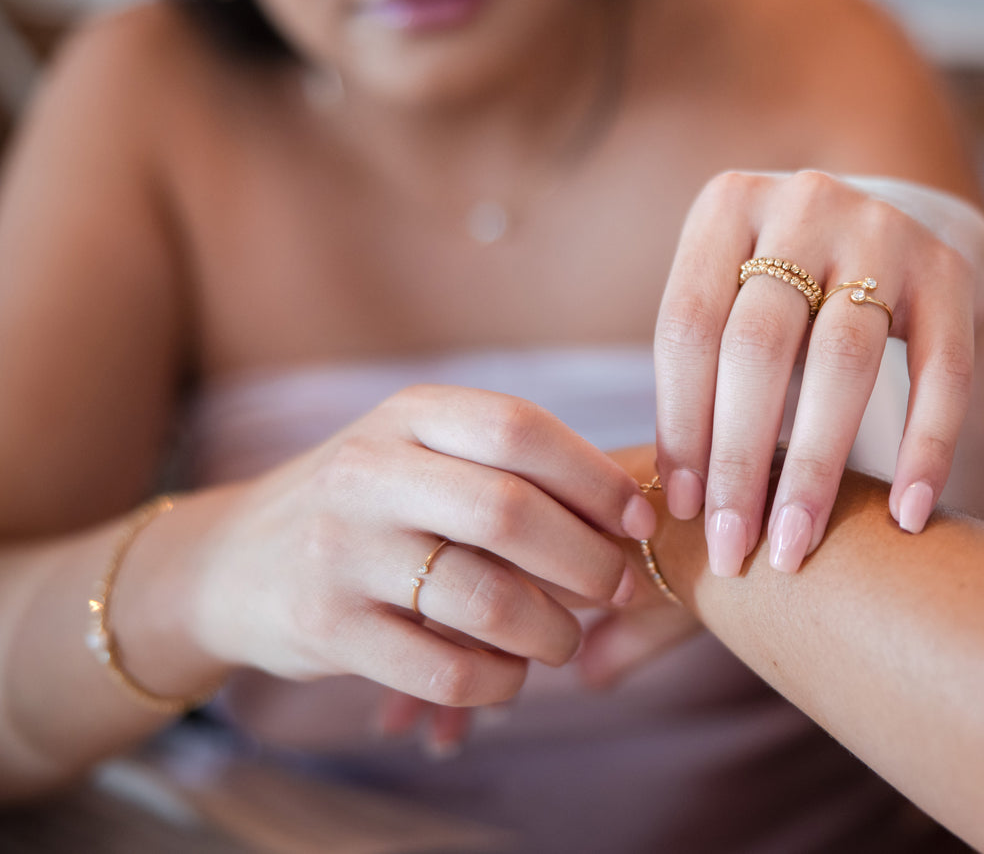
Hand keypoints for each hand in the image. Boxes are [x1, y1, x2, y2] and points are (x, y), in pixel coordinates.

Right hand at [188, 385, 656, 706]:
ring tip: (563, 639)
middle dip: (587, 560)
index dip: (596, 479)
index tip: (640, 520)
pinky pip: (443, 670)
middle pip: (511, 513)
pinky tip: (509, 674)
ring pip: (485, 598)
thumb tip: (636, 511)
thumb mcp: (421, 452)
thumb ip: (511, 467)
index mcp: (408, 414)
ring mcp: (342, 550)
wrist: (233, 561)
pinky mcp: (327, 628)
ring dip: (551, 632)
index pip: (520, 429)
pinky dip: (499, 681)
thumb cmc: (369, 504)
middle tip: (617, 586)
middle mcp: (369, 471)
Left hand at [654, 171, 983, 575]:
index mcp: (727, 206)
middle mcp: (805, 203)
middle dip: (740, 460)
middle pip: (759, 345)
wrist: (905, 230)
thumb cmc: (789, 296)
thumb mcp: (733, 303)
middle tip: (732, 551)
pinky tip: (906, 517)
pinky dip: (925, 450)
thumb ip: (702, 376)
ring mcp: (884, 230)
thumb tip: (671, 506)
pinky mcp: (951, 271)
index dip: (681, 424)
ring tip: (795, 547)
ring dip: (815, 467)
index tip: (682, 513)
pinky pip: (943, 372)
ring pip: (845, 361)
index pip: (688, 327)